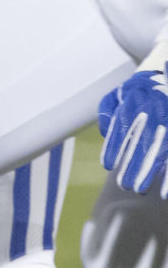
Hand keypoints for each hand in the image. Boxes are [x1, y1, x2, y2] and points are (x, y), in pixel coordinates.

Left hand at [99, 62, 167, 195]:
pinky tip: (165, 190)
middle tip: (125, 185)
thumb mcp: (118, 95)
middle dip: (134, 166)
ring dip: (150, 171)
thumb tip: (105, 132)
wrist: (161, 78)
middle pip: (144, 143)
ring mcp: (166, 121)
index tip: (108, 165)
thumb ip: (107, 111)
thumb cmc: (136, 92)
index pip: (123, 128)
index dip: (115, 147)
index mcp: (135, 103)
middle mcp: (153, 112)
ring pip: (161, 150)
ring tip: (139, 189)